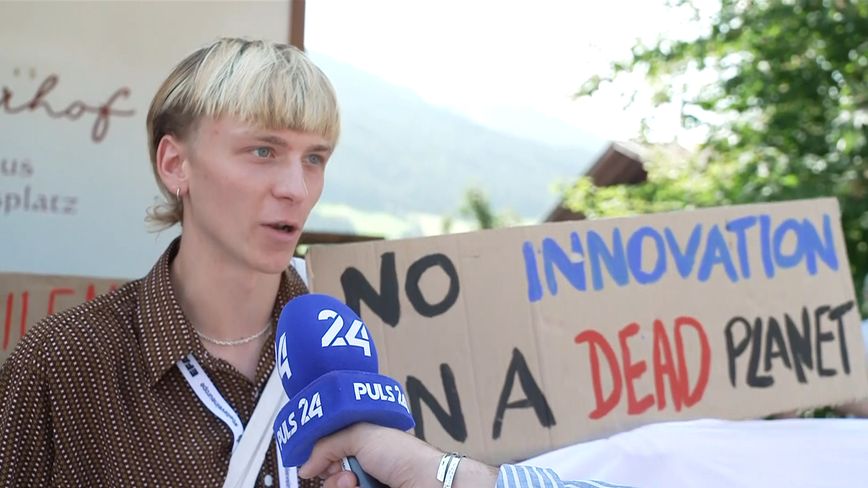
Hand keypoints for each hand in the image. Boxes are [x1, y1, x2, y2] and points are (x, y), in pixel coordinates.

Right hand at [299, 423, 497, 487]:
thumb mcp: (361, 434)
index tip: (319, 462)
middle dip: (331, 477)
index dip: (323, 459)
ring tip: (356, 484)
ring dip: (339, 487)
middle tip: (346, 474)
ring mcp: (369, 487)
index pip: (332, 454)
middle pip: (331, 479)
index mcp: (365, 446)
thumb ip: (328, 444)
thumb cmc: (404, 455)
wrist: (428, 483)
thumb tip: (306, 466)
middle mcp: (366, 470)